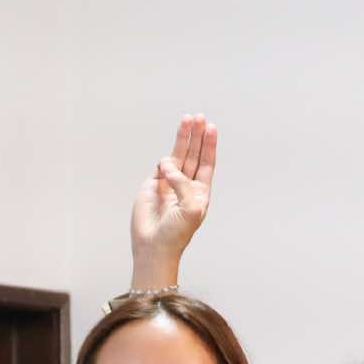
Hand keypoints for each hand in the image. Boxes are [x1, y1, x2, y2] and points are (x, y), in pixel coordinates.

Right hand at [130, 114, 216, 286]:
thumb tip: (167, 165)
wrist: (153, 246)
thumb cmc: (176, 232)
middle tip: (199, 117)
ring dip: (183, 137)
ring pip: (177, 155)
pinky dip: (165, 163)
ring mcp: (168, 183)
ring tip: (187, 119)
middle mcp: (185, 185)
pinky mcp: (153, 184)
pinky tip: (166, 169)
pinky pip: (161, 166)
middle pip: (193, 154)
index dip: (209, 145)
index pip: (206, 163)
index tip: (210, 128)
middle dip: (196, 136)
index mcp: (199, 191)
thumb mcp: (191, 207)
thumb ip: (183, 182)